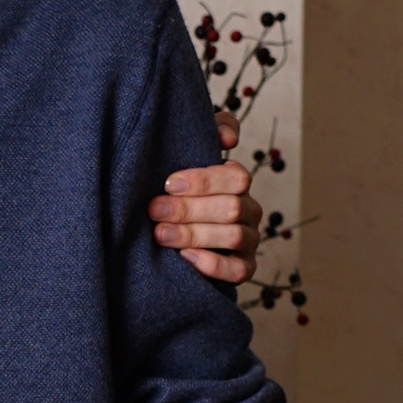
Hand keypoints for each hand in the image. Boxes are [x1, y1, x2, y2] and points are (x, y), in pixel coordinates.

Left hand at [148, 110, 261, 283]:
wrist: (166, 234)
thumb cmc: (175, 189)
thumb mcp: (188, 155)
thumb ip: (210, 132)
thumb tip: (228, 139)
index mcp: (238, 182)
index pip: (236, 178)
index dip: (204, 181)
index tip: (168, 183)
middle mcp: (248, 210)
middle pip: (231, 208)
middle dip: (189, 209)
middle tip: (154, 210)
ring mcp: (249, 240)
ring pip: (233, 236)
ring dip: (194, 234)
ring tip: (160, 234)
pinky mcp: (243, 268)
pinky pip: (237, 270)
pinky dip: (212, 264)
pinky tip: (184, 258)